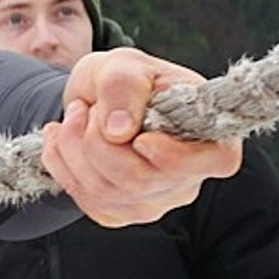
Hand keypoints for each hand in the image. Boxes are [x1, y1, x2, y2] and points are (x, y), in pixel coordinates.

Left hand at [42, 51, 242, 227]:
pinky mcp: (119, 212)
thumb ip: (124, 87)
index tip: (140, 138)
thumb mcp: (123, 65)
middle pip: (140, 179)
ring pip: (105, 191)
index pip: (216, 161)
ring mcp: (154, 200)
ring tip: (73, 116)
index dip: (175, 156)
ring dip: (73, 149)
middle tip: (84, 109)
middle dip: (97, 141)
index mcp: (211, 134)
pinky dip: (61, 164)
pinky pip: (85, 199)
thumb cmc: (122, 80)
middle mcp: (188, 176)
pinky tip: (61, 139)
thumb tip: (119, 131)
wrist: (93, 101)